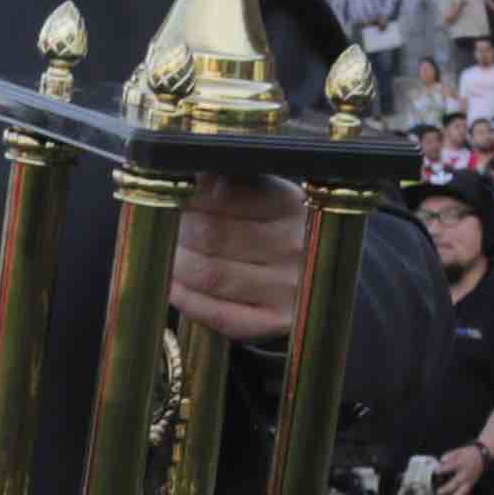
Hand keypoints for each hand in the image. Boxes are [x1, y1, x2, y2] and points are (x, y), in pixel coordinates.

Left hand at [170, 173, 310, 343]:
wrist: (329, 278)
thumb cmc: (287, 230)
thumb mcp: (273, 195)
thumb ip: (234, 183)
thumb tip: (189, 172)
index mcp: (291, 204)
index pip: (223, 196)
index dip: (187, 198)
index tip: (174, 197)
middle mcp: (293, 246)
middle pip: (211, 235)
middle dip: (177, 230)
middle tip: (164, 227)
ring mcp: (287, 288)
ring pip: (209, 274)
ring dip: (176, 264)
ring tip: (167, 254)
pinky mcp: (277, 322)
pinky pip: (219, 314)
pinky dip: (186, 300)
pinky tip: (174, 287)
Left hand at [426, 440, 491, 494]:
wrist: (482, 456)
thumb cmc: (468, 454)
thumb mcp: (457, 451)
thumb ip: (448, 456)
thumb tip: (440, 463)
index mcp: (461, 463)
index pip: (450, 467)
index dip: (441, 470)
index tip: (435, 472)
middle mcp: (465, 473)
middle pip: (455, 483)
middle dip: (445, 489)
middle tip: (437, 492)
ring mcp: (469, 480)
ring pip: (461, 493)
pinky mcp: (472, 485)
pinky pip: (464, 494)